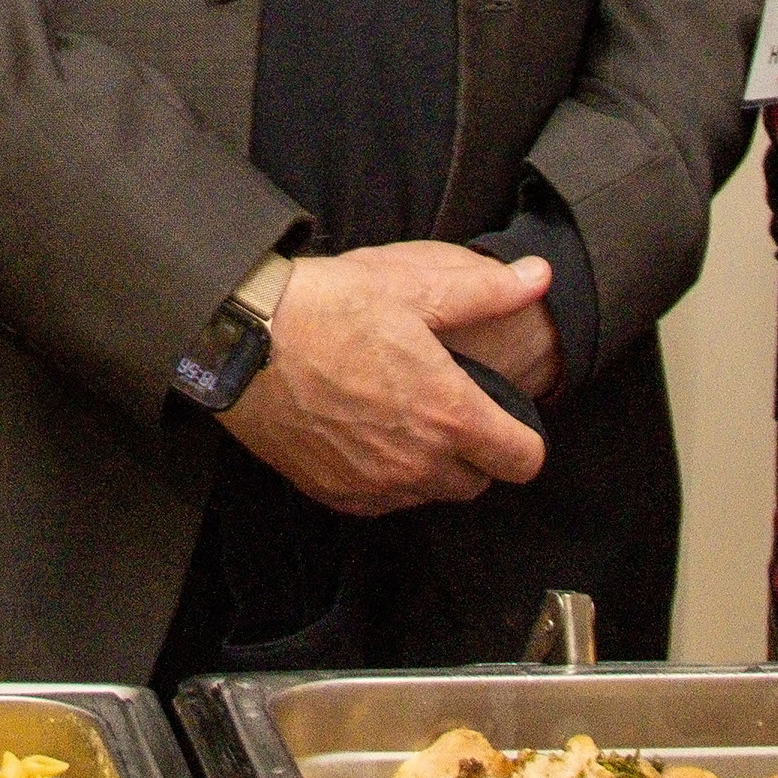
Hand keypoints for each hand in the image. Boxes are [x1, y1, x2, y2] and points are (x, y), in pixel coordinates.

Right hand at [220, 244, 551, 515]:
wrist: (240, 339)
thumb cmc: (324, 308)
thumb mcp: (411, 285)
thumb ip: (485, 289)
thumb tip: (538, 277)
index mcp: (449, 414)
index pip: (523, 461)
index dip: (524, 438)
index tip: (506, 418)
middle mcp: (418, 462)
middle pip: (478, 483)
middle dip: (475, 451)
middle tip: (447, 407)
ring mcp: (375, 484)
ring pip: (430, 493)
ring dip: (430, 466)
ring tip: (403, 415)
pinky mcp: (335, 493)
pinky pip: (383, 501)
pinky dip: (386, 478)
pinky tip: (366, 433)